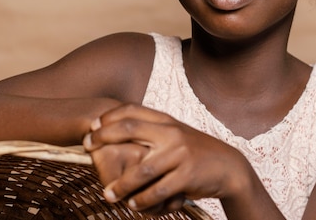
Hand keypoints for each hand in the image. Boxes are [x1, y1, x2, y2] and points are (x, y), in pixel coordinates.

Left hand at [83, 103, 249, 213]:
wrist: (228, 166)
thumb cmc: (194, 151)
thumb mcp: (175, 134)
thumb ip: (152, 131)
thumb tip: (118, 129)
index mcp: (166, 121)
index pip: (132, 111)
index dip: (108, 118)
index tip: (91, 129)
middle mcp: (171, 132)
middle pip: (130, 130)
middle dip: (104, 138)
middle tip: (87, 148)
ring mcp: (180, 153)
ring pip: (142, 169)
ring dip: (121, 185)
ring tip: (109, 195)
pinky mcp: (187, 175)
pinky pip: (158, 190)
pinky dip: (143, 200)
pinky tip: (134, 205)